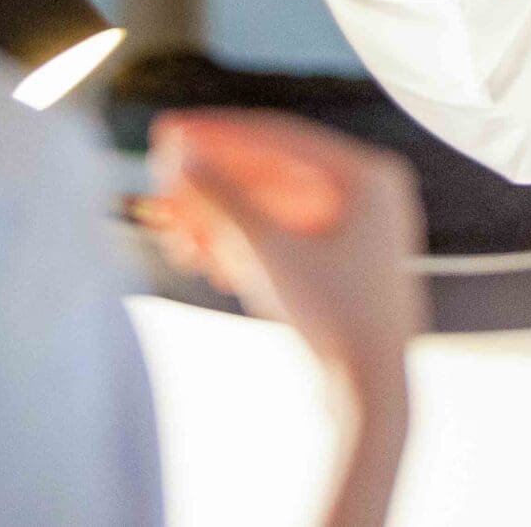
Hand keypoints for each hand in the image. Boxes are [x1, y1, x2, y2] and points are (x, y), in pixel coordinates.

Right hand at [141, 109, 428, 397]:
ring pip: (271, 211)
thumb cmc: (335, 320)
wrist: (371, 399)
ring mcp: (358, 232)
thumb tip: (178, 157)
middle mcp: (371, 196)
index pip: (279, 138)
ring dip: (218, 220)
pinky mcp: (341, 267)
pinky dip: (242, 245)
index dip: (216, 134)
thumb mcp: (267, 252)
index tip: (167, 131)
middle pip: (271, 175)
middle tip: (159, 182)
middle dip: (211, 186)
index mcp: (370, 176)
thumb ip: (221, 198)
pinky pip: (283, 239)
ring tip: (172, 236)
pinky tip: (203, 259)